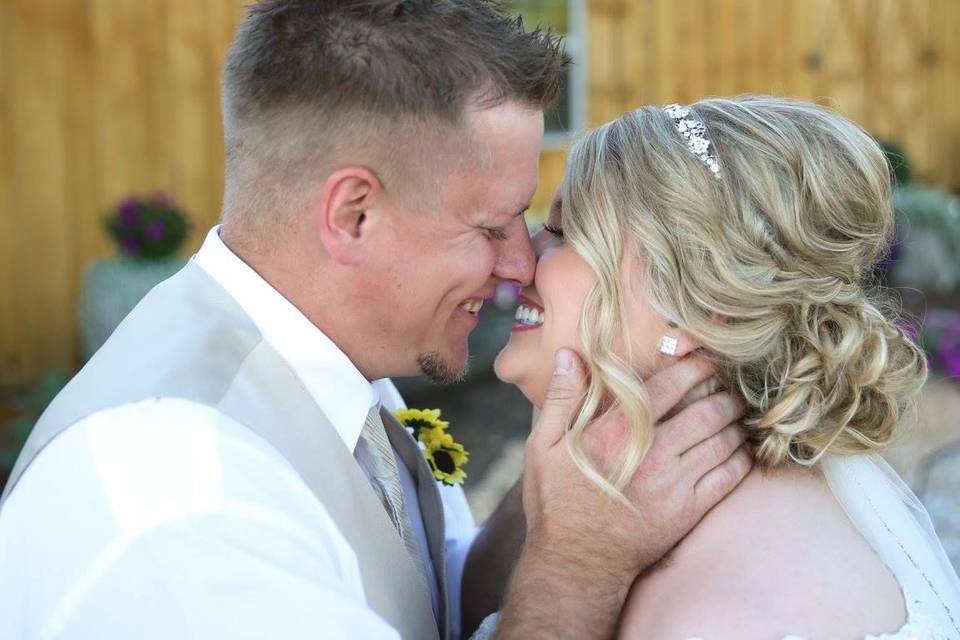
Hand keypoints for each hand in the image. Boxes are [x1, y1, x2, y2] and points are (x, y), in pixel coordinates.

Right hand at [522, 348, 750, 579]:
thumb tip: (568, 356)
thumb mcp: (543, 446)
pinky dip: (741, 458)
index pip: (669, 386)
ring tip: (735, 414)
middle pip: (707, 411)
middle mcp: (652, 454)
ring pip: (723, 441)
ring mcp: (674, 484)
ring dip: (735, 423)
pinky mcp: (689, 511)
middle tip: (728, 387)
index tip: (705, 360)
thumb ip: (560, 399)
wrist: (576, 563)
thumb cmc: (556, 502)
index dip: (694, 368)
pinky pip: (729, 476)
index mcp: (617, 432)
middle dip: (724, 394)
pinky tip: (739, 449)